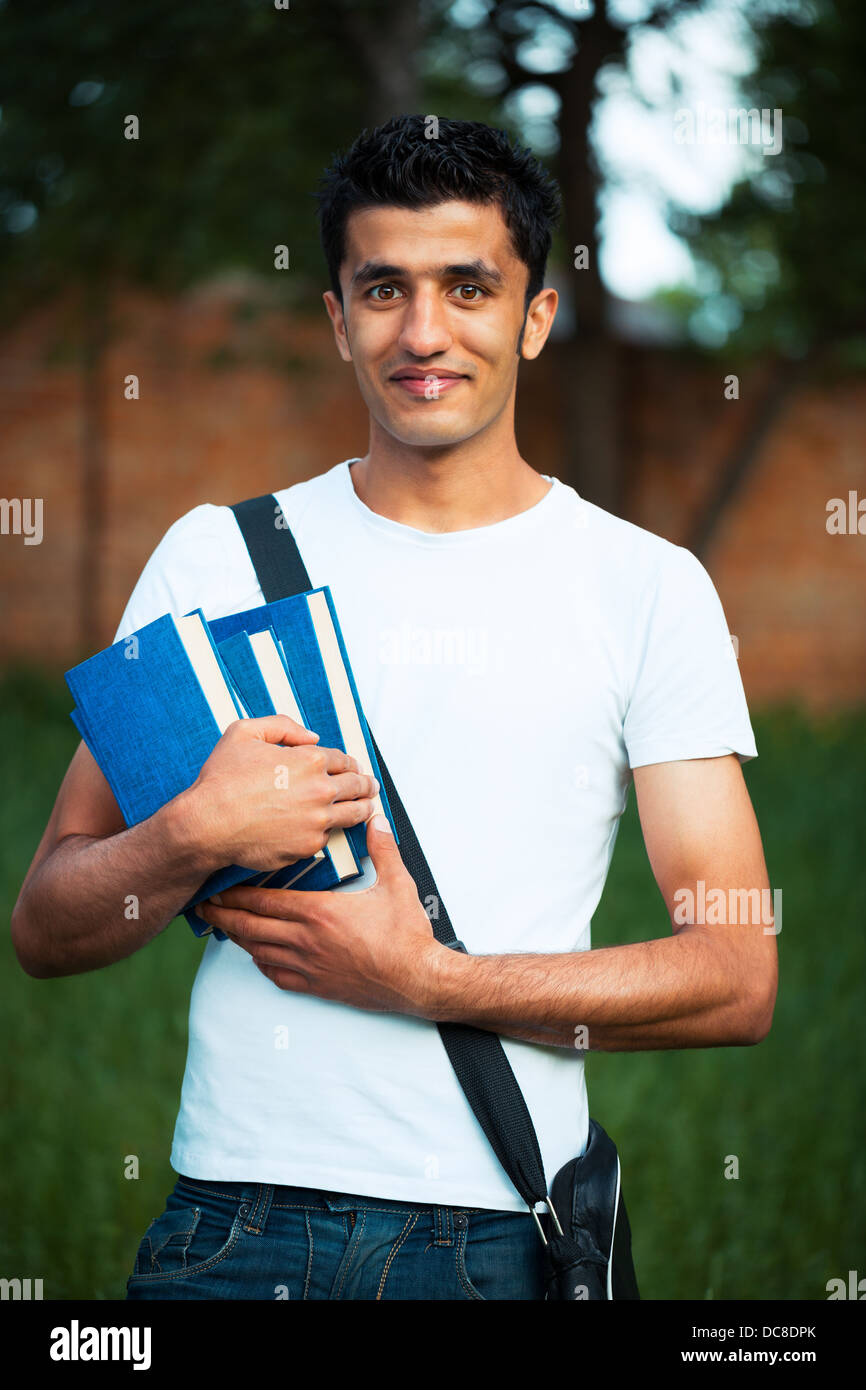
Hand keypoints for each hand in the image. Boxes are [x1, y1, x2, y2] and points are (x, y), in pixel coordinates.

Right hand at [180, 714, 378, 872]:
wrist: (207, 824)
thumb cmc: (222, 780)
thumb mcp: (244, 732)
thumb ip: (283, 726)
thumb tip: (313, 736)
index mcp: (309, 759)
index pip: (344, 760)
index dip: (349, 763)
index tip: (352, 768)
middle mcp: (320, 790)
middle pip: (357, 786)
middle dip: (366, 784)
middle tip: (370, 786)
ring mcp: (318, 820)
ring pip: (354, 814)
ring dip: (364, 808)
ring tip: (367, 808)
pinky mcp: (309, 845)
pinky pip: (328, 837)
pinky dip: (328, 831)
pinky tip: (327, 828)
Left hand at [195, 814, 453, 1015]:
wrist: (417, 980)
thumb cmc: (407, 935)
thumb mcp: (398, 885)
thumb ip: (383, 850)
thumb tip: (377, 820)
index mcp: (319, 912)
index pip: (264, 900)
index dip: (236, 893)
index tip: (217, 885)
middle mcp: (306, 940)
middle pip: (250, 926)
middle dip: (222, 914)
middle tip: (202, 906)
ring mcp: (308, 965)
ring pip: (258, 951)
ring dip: (236, 937)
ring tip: (220, 925)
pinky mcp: (316, 986)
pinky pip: (276, 975)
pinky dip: (260, 963)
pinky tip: (255, 955)